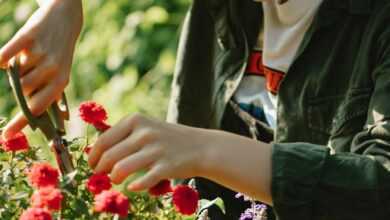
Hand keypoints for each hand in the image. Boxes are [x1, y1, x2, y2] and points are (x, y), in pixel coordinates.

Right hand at [0, 0, 82, 137]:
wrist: (65, 19)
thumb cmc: (60, 53)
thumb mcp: (62, 74)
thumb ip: (53, 95)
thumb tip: (58, 121)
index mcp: (62, 81)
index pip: (39, 107)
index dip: (22, 122)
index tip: (7, 135)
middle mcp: (53, 69)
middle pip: (22, 90)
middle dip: (21, 86)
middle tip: (30, 72)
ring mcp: (41, 53)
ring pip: (14, 74)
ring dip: (16, 69)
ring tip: (29, 59)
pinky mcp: (29, 36)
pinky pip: (6, 54)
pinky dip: (2, 57)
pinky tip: (7, 56)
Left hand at [88, 114, 208, 189]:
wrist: (200, 147)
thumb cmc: (168, 138)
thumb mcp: (147, 127)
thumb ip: (123, 135)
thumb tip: (95, 151)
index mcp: (136, 120)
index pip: (104, 140)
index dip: (93, 156)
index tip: (92, 165)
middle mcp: (144, 133)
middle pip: (109, 156)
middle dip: (100, 169)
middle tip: (101, 176)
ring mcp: (156, 150)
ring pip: (121, 169)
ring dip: (114, 178)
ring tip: (117, 180)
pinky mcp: (166, 167)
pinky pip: (141, 182)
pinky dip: (134, 186)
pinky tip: (133, 186)